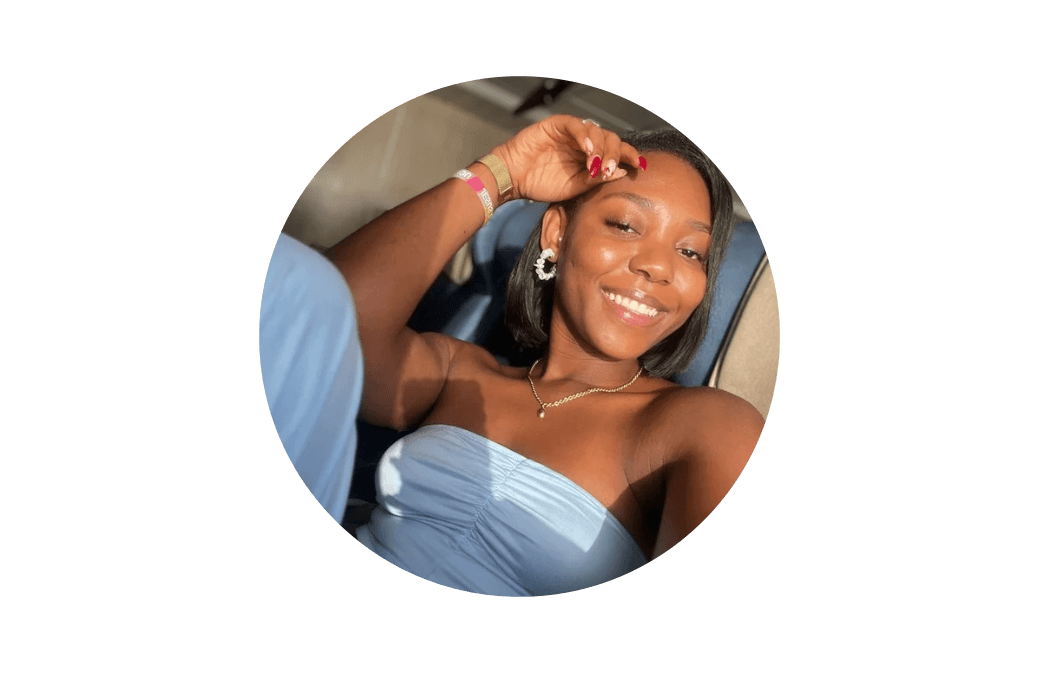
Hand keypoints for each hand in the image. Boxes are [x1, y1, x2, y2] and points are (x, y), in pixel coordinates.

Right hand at [492, 115, 644, 203]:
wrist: (514, 179)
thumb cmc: (541, 184)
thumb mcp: (574, 187)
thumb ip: (596, 179)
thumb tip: (621, 171)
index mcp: (591, 157)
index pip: (616, 152)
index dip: (629, 156)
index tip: (639, 166)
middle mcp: (584, 142)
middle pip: (611, 139)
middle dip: (615, 154)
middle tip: (611, 170)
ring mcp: (572, 132)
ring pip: (597, 131)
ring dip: (601, 148)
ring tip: (597, 165)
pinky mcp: (557, 124)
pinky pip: (576, 125)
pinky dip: (585, 136)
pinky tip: (588, 151)